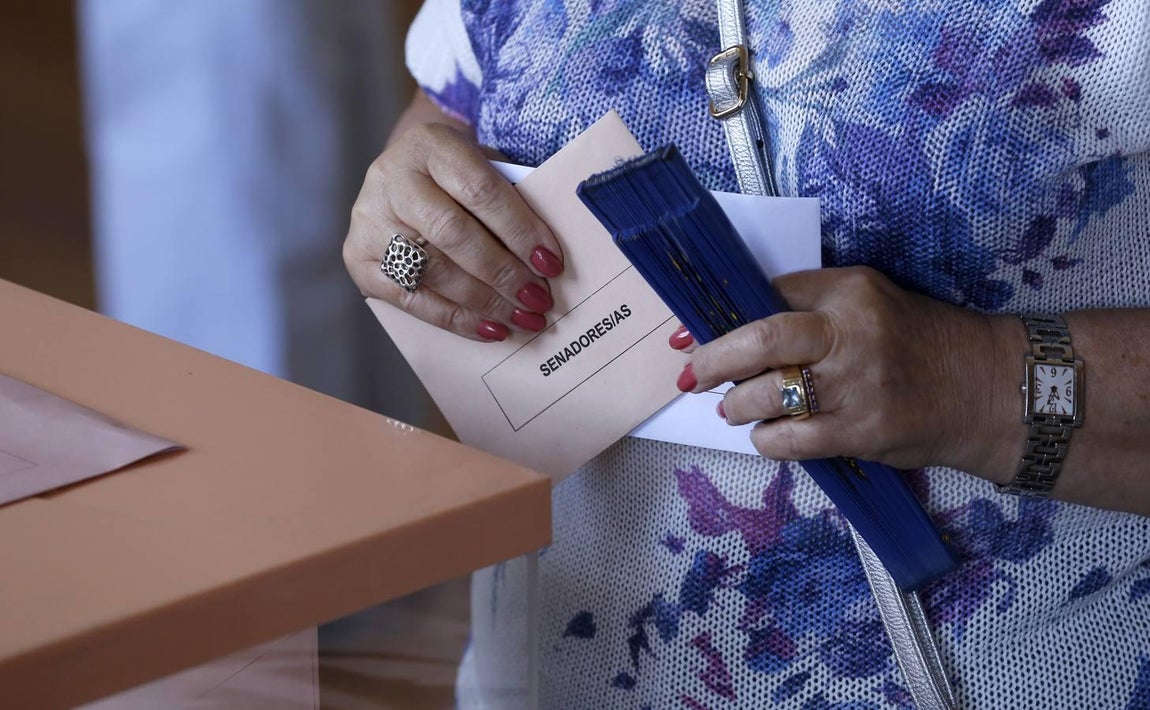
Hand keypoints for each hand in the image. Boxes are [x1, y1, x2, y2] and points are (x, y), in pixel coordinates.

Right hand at [343, 116, 563, 341]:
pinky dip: (456, 320)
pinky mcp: (359, 260)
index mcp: (429, 145)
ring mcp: (369, 221)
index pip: (479, 190)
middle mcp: (391, 180)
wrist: (405, 174)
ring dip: (485, 302)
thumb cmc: (459, 176)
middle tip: (539, 299)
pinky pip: (411, 300)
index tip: (551, 262)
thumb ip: (512, 198)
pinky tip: (491, 330)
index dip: (519, 230)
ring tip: (523, 318)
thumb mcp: (484, 166)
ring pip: (432, 271)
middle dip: (503, 273)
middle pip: (453, 234)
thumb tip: (547, 257)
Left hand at [681, 266, 1020, 478]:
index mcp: (849, 290)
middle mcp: (851, 332)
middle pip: (761, 338)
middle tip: (693, 374)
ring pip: (769, 395)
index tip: (688, 336)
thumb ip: (813, 307)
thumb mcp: (871, 303)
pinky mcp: (862, 431)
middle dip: (714, 359)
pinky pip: (793, 439)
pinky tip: (766, 436)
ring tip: (733, 409)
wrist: (987, 389)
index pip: (770, 295)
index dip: (722, 319)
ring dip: (738, 406)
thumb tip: (738, 327)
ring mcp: (856, 384)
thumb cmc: (919, 343)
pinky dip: (767, 440)